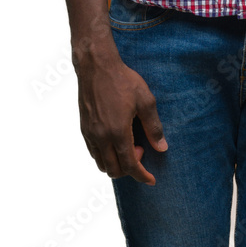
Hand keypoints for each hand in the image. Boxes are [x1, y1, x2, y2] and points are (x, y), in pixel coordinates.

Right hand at [77, 52, 167, 183]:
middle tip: (141, 149)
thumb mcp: (145, 100)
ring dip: (116, 164)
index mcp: (117, 132)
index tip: (151, 180)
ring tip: (128, 145)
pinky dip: (105, 156)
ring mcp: (90, 134)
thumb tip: (162, 147)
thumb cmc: (123, 80)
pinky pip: (94, 153)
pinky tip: (115, 141)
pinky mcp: (84, 128)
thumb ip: (154, 126)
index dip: (142, 176)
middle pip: (114, 170)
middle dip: (130, 168)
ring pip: (102, 164)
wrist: (96, 66)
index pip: (130, 165)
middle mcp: (101, 137)